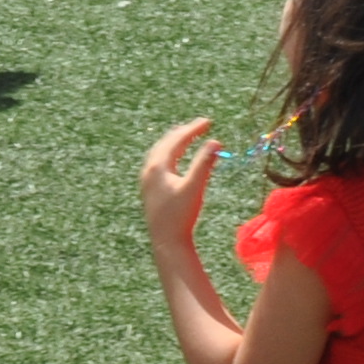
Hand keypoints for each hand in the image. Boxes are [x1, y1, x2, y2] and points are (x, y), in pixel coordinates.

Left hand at [140, 119, 217, 251]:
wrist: (166, 242)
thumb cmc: (181, 216)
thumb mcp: (194, 188)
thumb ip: (204, 164)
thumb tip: (215, 142)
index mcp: (158, 166)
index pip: (177, 139)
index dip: (193, 129)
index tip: (208, 122)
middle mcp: (149, 169)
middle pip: (166, 142)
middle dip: (184, 132)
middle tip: (201, 125)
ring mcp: (147, 179)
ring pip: (160, 151)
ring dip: (175, 141)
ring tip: (187, 135)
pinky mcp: (149, 189)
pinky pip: (158, 162)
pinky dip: (169, 153)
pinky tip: (176, 159)